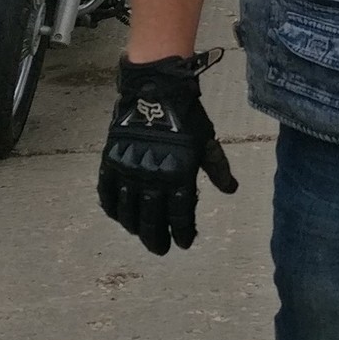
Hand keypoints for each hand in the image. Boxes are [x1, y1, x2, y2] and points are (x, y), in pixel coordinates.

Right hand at [98, 52, 237, 255]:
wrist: (156, 90)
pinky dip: (111, 207)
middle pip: (152, 219)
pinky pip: (107, 191)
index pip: (180, 214)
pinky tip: (117, 215)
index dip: (182, 232)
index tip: (183, 243)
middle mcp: (152, 176)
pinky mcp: (111, 160)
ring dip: (134, 227)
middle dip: (156, 238)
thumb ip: (218, 169)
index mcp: (179, 174)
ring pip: (128, 210)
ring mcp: (129, 169)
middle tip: (160, 249)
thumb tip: (231, 190)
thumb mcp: (207, 142)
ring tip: (139, 234)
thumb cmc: (186, 116)